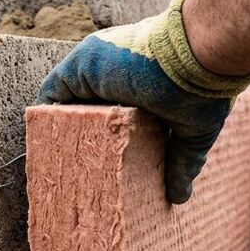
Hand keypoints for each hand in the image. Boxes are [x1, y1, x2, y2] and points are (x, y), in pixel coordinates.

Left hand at [36, 0, 249, 203]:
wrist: (198, 53)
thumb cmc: (202, 88)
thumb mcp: (193, 131)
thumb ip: (182, 161)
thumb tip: (181, 197)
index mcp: (142, 85)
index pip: (114, 112)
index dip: (105, 135)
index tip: (102, 161)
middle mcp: (117, 73)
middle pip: (88, 107)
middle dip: (81, 134)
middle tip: (78, 168)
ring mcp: (98, 68)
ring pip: (69, 100)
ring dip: (61, 127)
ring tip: (58, 161)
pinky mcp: (83, 65)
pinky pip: (54, 92)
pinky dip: (48, 114)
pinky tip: (46, 142)